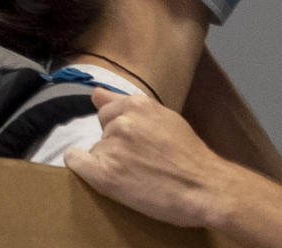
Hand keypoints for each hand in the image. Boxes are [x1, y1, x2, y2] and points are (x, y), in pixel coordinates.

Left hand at [63, 87, 231, 227]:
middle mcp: (121, 122)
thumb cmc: (190, 155)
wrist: (204, 187)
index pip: (108, 112)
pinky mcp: (105, 176)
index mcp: (137, 105)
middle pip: (102, 132)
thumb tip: (95, 93)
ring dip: (108, 162)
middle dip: (115, 145)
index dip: (120, 129)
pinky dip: (83, 168)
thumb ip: (127, 104)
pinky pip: (77, 163)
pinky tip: (102, 176)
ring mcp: (112, 148)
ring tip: (135, 176)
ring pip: (95, 151)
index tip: (134, 144)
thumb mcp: (165, 117)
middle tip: (139, 162)